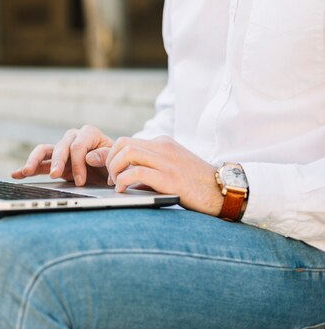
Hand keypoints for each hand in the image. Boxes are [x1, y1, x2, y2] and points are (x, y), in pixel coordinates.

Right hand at [11, 125, 113, 185]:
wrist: (115, 168)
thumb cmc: (116, 161)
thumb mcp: (115, 158)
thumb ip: (104, 156)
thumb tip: (89, 157)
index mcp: (89, 134)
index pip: (78, 147)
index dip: (79, 163)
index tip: (82, 181)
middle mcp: (73, 138)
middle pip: (60, 147)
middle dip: (57, 162)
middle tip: (55, 175)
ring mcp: (62, 149)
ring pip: (44, 151)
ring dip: (35, 161)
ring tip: (26, 171)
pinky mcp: (54, 161)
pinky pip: (39, 162)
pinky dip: (27, 168)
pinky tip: (16, 174)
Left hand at [101, 136, 223, 215]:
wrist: (223, 191)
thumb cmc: (195, 185)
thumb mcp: (170, 170)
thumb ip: (148, 170)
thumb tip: (124, 179)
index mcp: (163, 144)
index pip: (127, 141)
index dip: (113, 156)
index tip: (112, 173)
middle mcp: (163, 148)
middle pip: (123, 143)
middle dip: (110, 161)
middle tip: (111, 178)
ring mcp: (166, 161)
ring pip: (127, 153)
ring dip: (114, 169)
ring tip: (116, 184)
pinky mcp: (169, 177)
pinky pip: (137, 172)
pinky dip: (124, 180)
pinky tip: (123, 190)